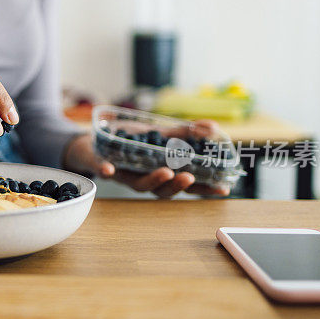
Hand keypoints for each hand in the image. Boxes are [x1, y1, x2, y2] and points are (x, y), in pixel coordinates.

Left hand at [63, 124, 230, 198]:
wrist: (96, 140)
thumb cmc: (130, 141)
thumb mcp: (159, 134)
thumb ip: (184, 133)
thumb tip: (212, 127)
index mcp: (161, 173)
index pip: (186, 185)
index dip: (204, 189)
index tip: (223, 189)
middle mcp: (145, 179)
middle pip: (164, 191)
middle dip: (177, 186)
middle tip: (189, 177)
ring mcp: (125, 176)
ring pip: (139, 185)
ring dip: (153, 180)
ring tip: (165, 172)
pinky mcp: (105, 167)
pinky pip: (105, 171)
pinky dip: (107, 170)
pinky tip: (109, 169)